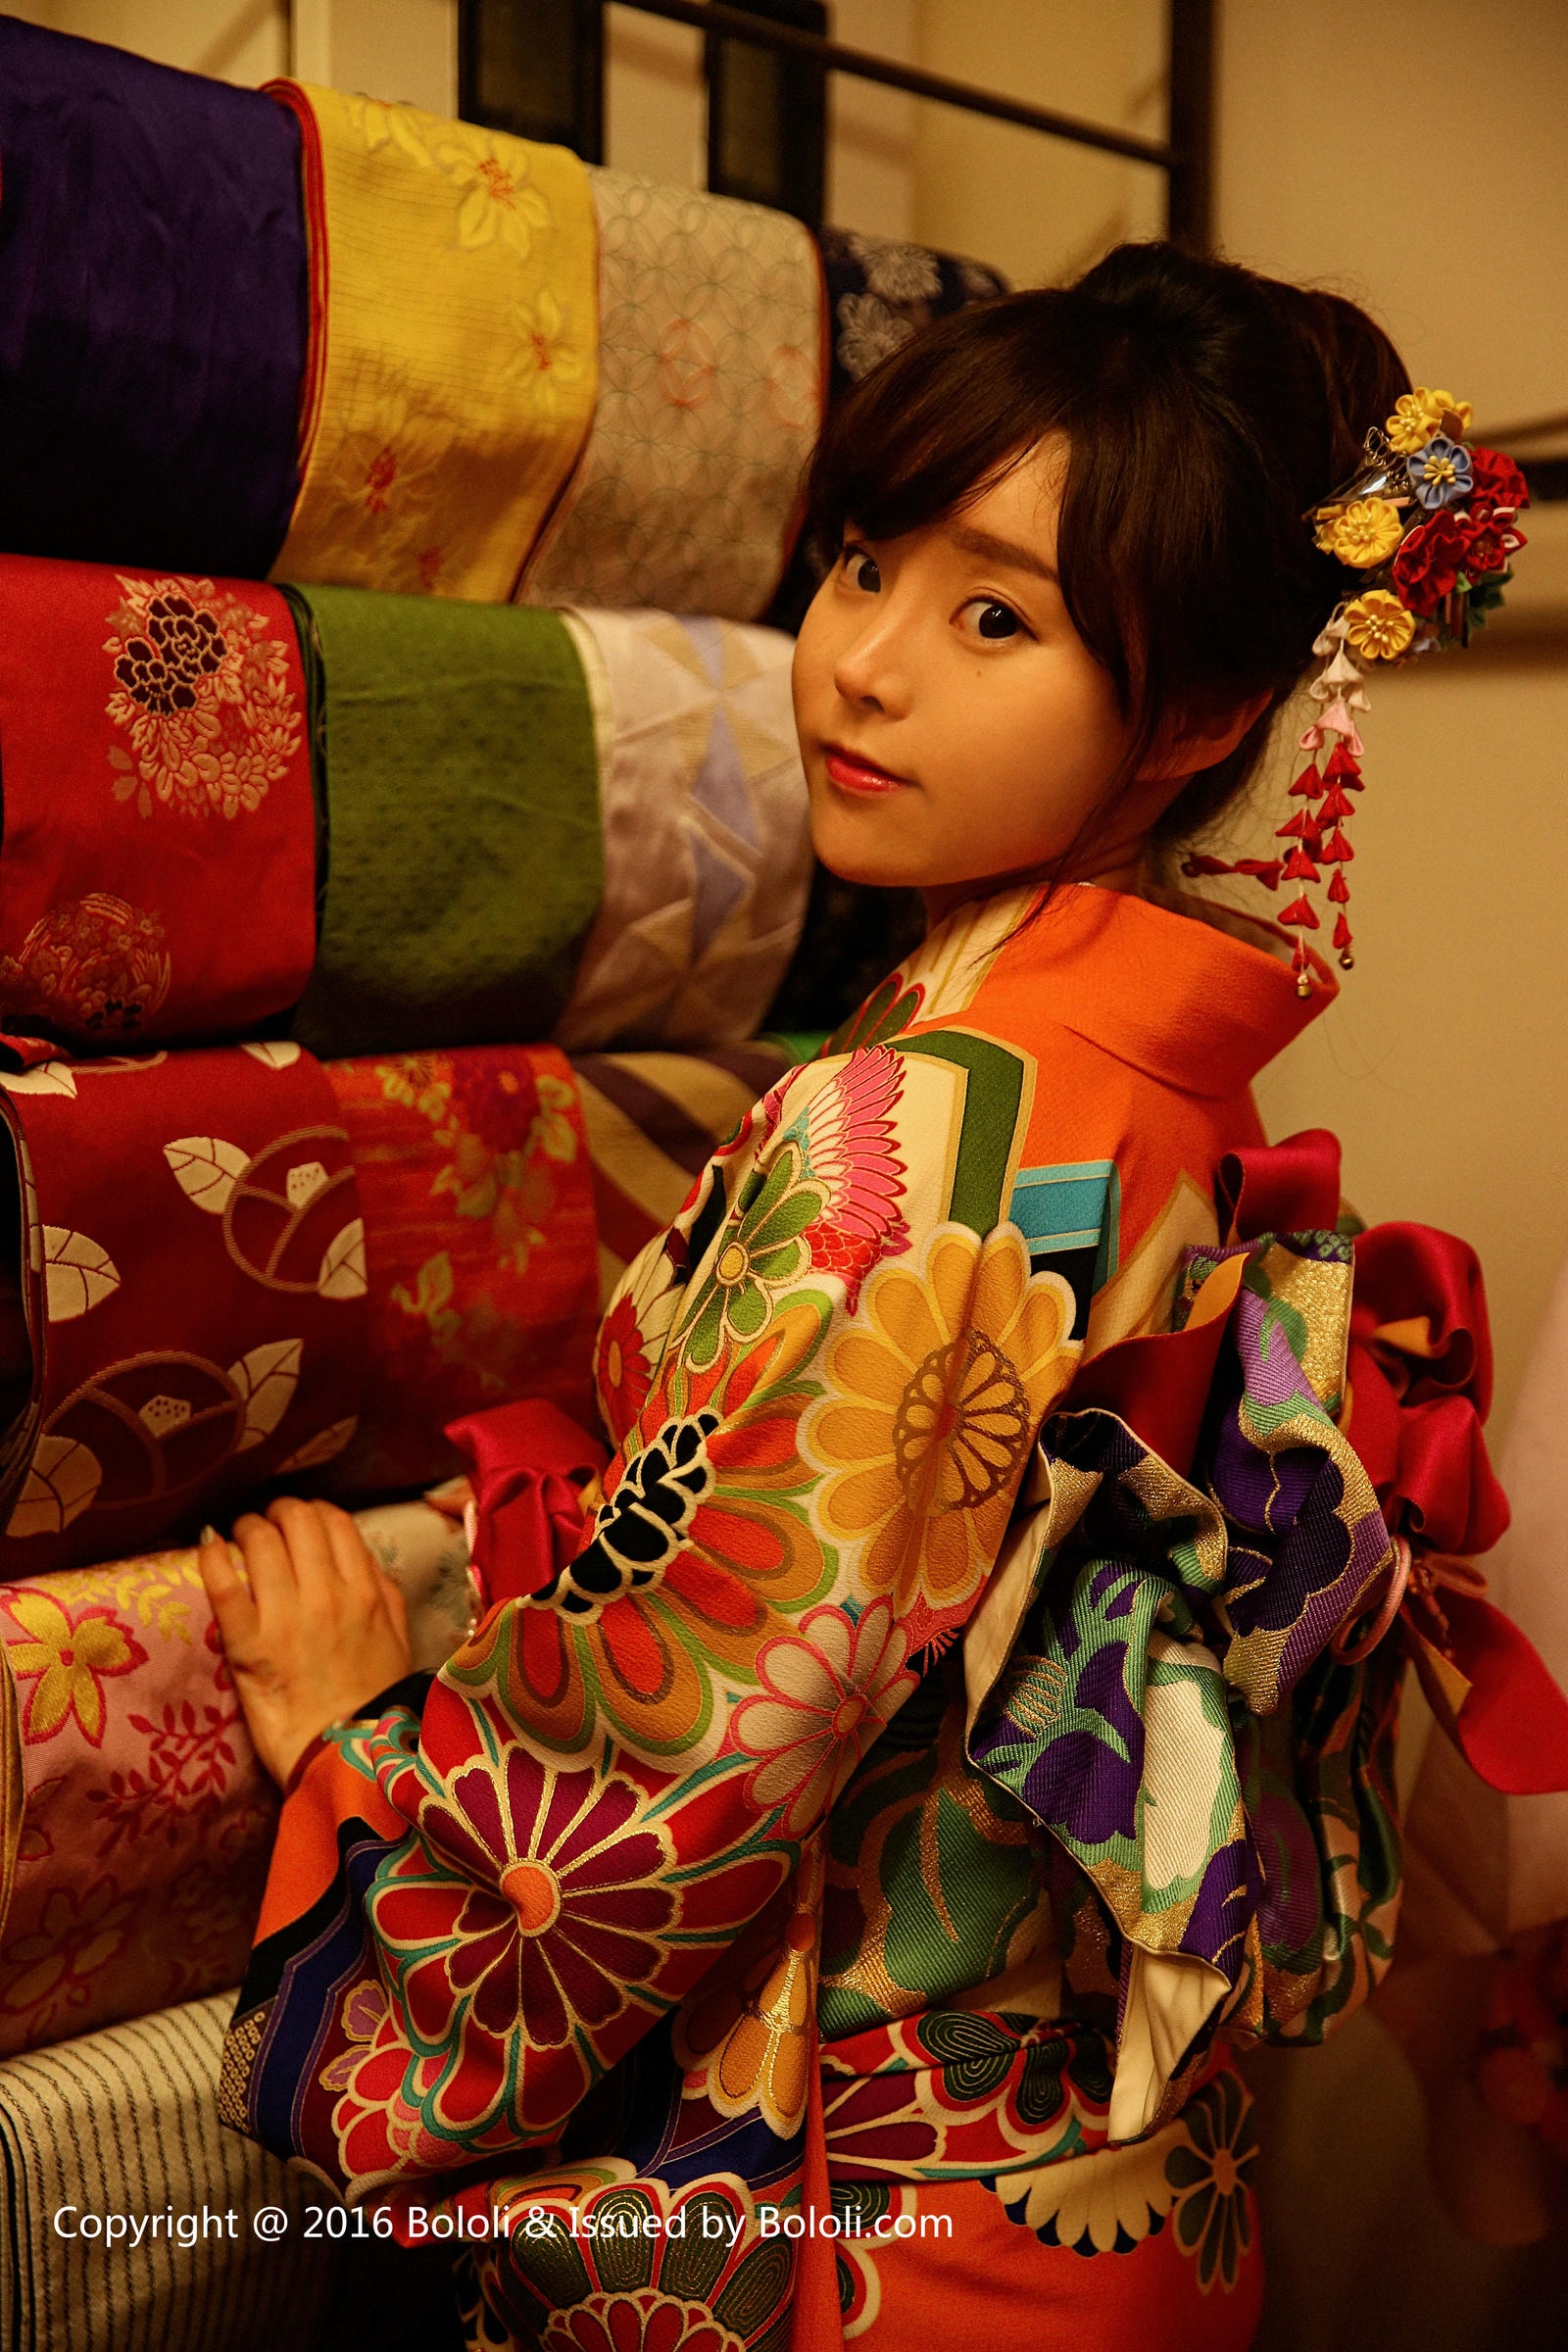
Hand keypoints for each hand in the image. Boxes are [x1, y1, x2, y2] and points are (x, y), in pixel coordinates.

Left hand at [199, 1497, 412, 1788]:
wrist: (344, 1757)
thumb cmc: (373, 1701)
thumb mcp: (398, 1639)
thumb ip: (385, 1592)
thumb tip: (362, 1557)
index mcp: (365, 1592)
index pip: (334, 1521)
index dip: (312, 1511)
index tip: (298, 1521)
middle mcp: (327, 1595)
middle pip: (295, 1519)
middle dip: (276, 1512)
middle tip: (265, 1525)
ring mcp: (285, 1618)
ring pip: (259, 1540)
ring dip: (245, 1528)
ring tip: (237, 1536)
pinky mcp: (247, 1645)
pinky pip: (223, 1584)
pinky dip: (212, 1557)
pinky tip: (209, 1547)